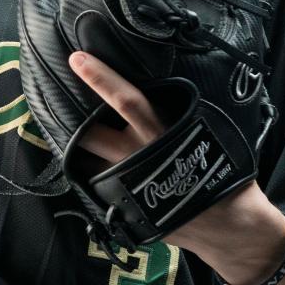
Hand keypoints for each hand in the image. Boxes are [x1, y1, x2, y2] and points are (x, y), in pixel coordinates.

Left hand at [67, 50, 262, 249]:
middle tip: (55, 101)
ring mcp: (127, 182)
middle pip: (91, 133)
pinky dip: (92, 175)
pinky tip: (92, 169)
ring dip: (78, 150)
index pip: (126, 100)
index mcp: (161, 132)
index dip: (101, 79)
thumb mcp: (203, 134)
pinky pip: (97, 185)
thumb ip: (176, 115)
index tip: (78, 59)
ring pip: (87, 161)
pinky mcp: (124, 206)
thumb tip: (152, 95)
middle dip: (70, 119)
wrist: (229, 225)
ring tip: (71, 136)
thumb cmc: (221, 172)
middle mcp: (138, 155)